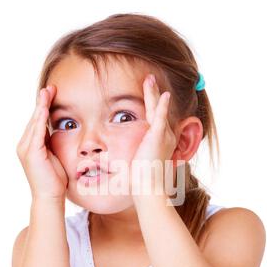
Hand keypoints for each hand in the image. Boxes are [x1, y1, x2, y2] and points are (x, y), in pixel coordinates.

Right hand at [16, 85, 68, 200]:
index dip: (44, 107)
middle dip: (43, 102)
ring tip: (48, 91)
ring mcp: (26, 148)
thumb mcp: (55, 156)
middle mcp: (25, 144)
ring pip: (34, 122)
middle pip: (35, 119)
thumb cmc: (56, 179)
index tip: (52, 94)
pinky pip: (37, 132)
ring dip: (41, 106)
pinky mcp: (31, 153)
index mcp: (32, 145)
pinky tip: (45, 108)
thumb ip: (53, 143)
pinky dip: (41, 119)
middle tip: (51, 87)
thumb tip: (60, 131)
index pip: (38, 122)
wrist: (51, 196)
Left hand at [130, 74, 176, 198]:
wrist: (149, 188)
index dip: (152, 106)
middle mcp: (164, 136)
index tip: (148, 96)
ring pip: (157, 109)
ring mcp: (163, 135)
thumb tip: (101, 168)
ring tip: (150, 79)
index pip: (154, 119)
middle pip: (157, 110)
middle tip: (150, 79)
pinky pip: (160, 116)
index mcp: (159, 142)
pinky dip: (162, 105)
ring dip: (154, 93)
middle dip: (154, 94)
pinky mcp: (158, 136)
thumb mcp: (134, 166)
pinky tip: (164, 93)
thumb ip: (124, 160)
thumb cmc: (141, 181)